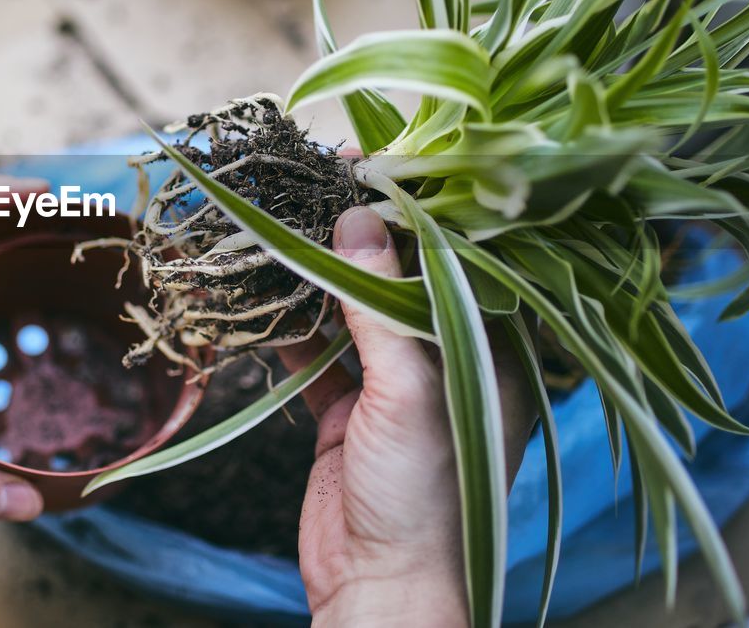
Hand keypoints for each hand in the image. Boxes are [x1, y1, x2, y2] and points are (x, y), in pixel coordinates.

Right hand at [282, 207, 536, 626]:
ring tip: (277, 221)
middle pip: (395, 275)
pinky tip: (262, 290)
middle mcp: (444, 357)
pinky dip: (288, 324)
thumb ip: (382, 306)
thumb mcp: (410, 392)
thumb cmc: (423, 497)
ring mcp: (391, 382)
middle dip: (353, 231)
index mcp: (486, 349)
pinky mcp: (345, 408)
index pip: (453, 256)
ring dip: (313, 273)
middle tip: (309, 181)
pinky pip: (315, 351)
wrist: (380, 588)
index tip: (366, 162)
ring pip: (349, 308)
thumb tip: (358, 220)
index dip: (413, 206)